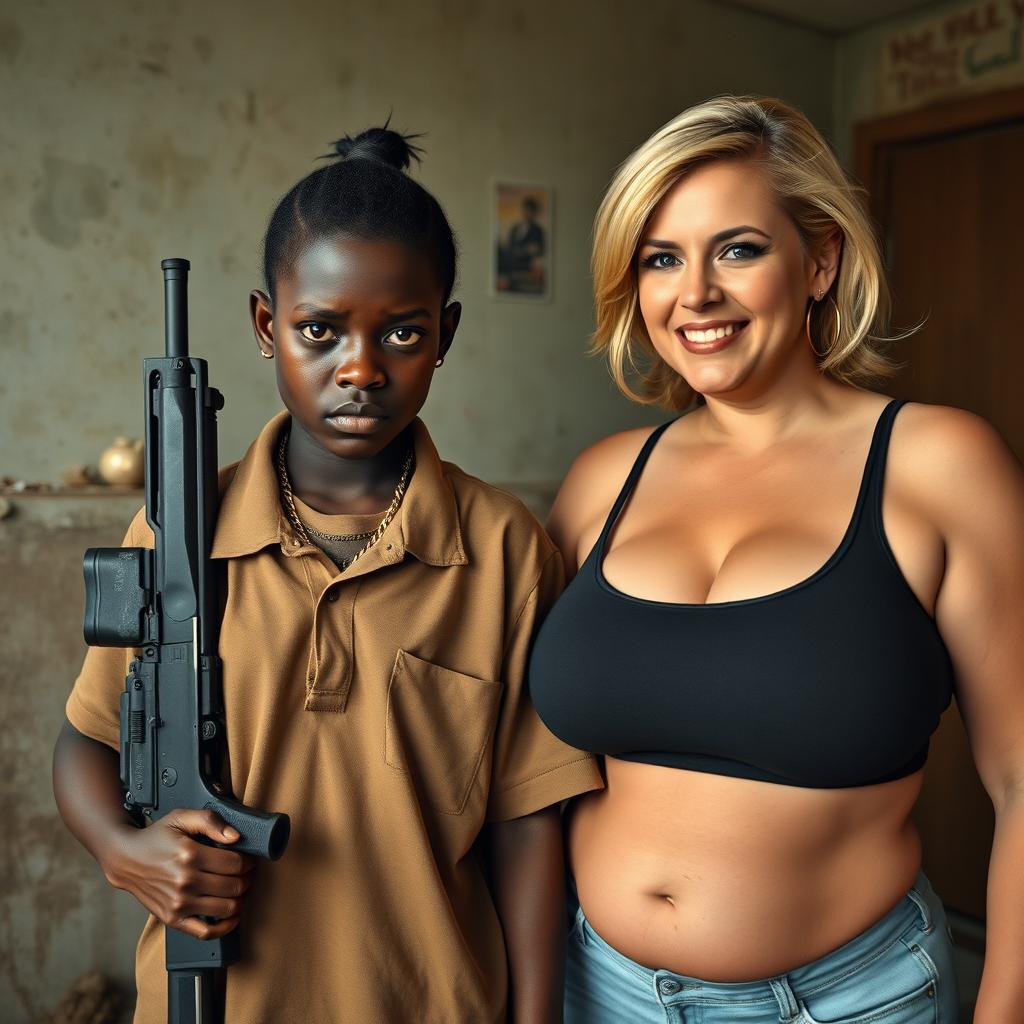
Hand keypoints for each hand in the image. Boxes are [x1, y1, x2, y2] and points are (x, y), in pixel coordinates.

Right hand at [101, 808, 255, 939]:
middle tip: (246, 873)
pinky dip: (225, 927)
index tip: (248, 858)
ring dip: (241, 899)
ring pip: (227, 908)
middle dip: (247, 878)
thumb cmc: (156, 837)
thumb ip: (211, 821)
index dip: (249, 861)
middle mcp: (185, 882)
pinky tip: (232, 915)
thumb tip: (235, 837)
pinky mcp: (173, 919)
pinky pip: (206, 932)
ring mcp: (179, 904)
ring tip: (239, 889)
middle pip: (234, 886)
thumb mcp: (181, 817)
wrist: (126, 859)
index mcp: (190, 855)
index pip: (236, 864)